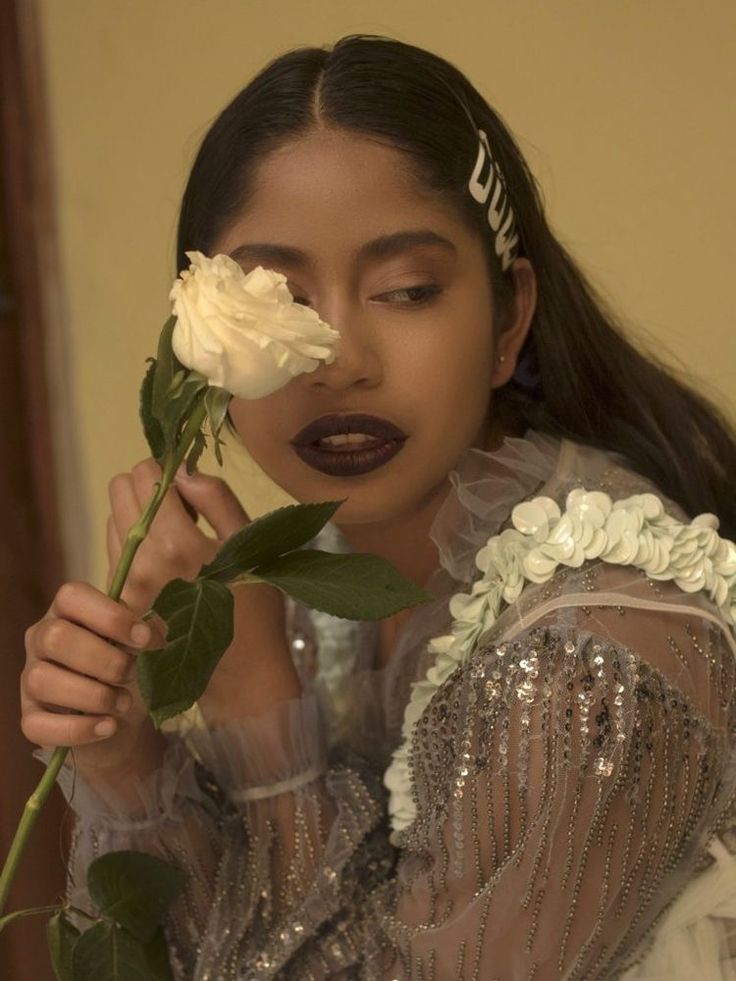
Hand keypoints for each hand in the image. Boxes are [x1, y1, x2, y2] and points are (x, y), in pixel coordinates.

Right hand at [21, 582, 163, 783]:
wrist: (120, 718)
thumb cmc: (126, 668)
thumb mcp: (138, 645)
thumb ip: (147, 631)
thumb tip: (156, 632)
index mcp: (67, 612)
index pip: (72, 596)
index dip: (110, 616)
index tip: (143, 638)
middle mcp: (41, 640)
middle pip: (56, 637)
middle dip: (104, 659)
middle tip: (131, 674)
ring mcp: (31, 679)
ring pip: (42, 680)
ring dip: (94, 695)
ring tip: (122, 702)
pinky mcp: (30, 717)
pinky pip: (38, 725)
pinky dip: (79, 729)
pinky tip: (108, 727)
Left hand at [108, 459, 298, 723]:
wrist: (239, 674)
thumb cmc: (254, 609)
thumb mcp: (249, 547)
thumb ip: (218, 500)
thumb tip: (183, 472)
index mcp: (179, 543)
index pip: (145, 475)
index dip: (167, 472)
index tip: (190, 491)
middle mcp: (144, 561)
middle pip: (119, 490)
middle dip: (148, 488)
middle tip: (180, 509)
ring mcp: (127, 583)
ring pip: (113, 518)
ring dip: (139, 515)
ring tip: (173, 537)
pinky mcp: (122, 600)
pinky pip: (114, 550)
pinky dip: (134, 543)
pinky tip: (163, 561)